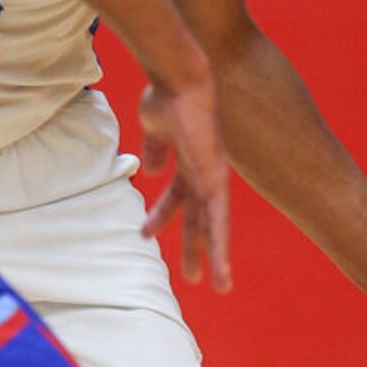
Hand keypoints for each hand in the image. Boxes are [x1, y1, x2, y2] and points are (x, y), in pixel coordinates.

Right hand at [138, 80, 232, 292]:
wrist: (178, 80)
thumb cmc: (165, 97)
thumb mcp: (154, 129)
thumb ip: (155, 150)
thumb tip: (149, 171)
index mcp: (189, 163)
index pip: (177, 198)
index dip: (162, 216)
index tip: (145, 233)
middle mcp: (204, 174)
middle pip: (199, 219)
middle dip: (196, 248)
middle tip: (192, 277)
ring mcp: (212, 178)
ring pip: (215, 226)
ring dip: (216, 257)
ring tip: (220, 286)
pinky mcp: (214, 180)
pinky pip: (219, 219)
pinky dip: (220, 244)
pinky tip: (221, 266)